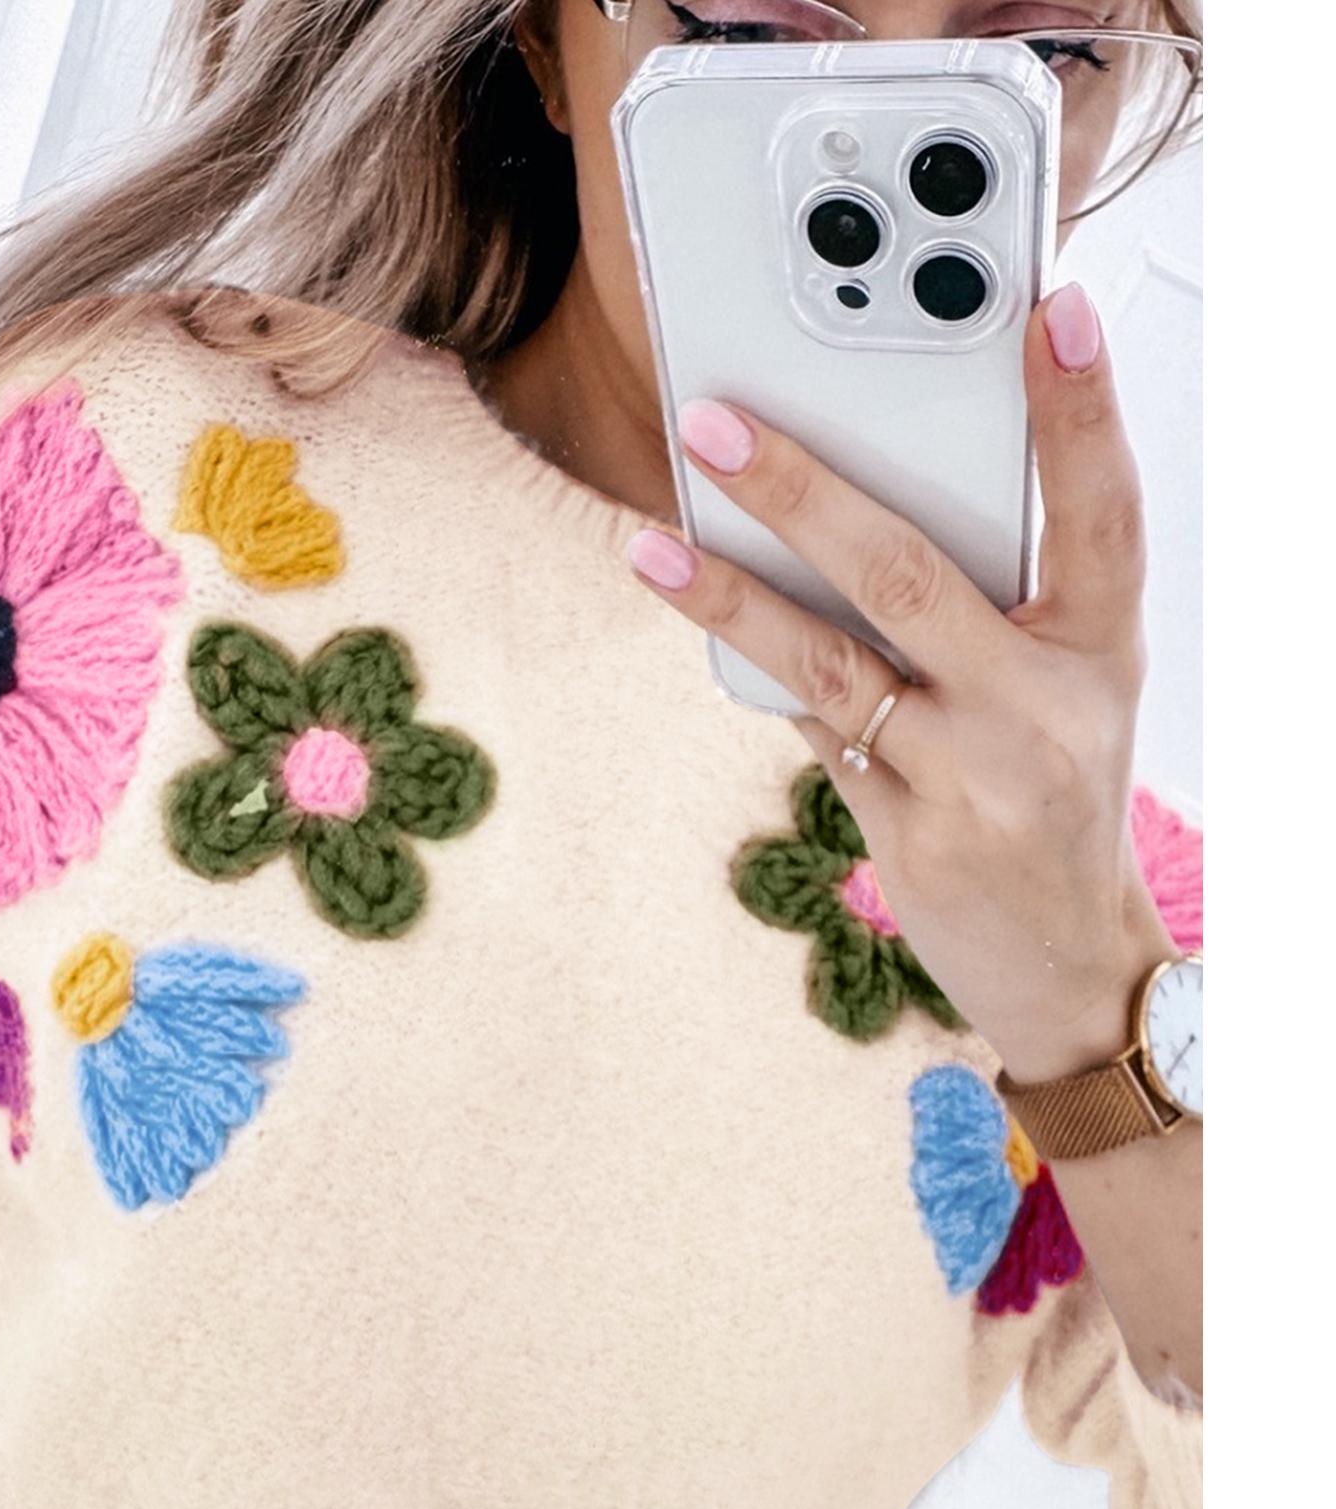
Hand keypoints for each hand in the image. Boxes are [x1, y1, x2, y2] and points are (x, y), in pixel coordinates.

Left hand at [625, 282, 1175, 1083]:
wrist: (1064, 954)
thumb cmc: (1057, 786)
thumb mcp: (1069, 683)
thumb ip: (1001, 596)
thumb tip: (857, 494)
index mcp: (1102, 646)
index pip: (1103, 510)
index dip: (1082, 410)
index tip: (1053, 306)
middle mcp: (1047, 704)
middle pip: (913, 573)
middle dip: (804, 492)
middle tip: (717, 424)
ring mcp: (977, 776)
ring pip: (833, 660)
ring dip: (732, 596)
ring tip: (654, 542)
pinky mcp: (913, 835)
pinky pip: (816, 730)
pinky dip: (760, 670)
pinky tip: (702, 610)